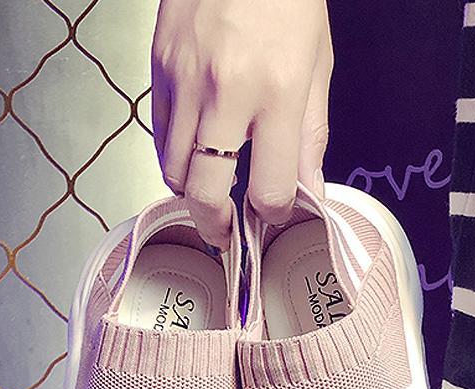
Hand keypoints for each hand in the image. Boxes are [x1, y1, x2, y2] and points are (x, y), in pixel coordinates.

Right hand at [151, 0, 332, 247]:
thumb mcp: (316, 67)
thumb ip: (310, 137)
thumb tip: (309, 190)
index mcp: (277, 92)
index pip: (270, 187)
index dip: (272, 214)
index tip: (272, 215)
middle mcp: (227, 92)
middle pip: (205, 191)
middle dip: (215, 226)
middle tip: (224, 235)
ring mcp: (186, 81)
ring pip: (172, 169)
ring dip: (190, 192)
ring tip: (206, 194)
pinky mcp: (159, 70)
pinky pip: (158, 134)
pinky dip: (172, 156)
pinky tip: (190, 155)